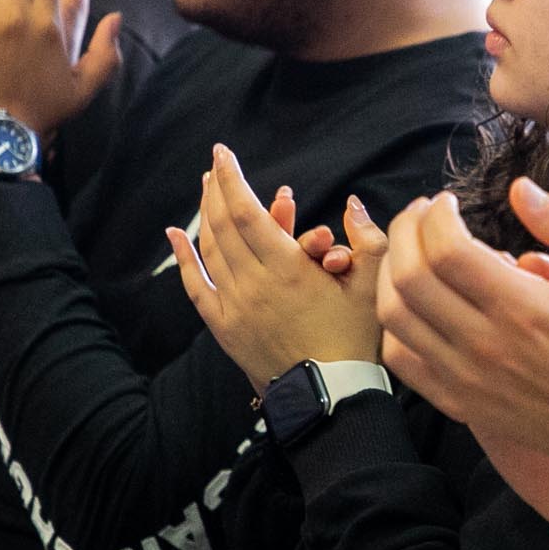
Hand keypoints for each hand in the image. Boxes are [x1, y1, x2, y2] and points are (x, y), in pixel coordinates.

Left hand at [166, 145, 386, 390]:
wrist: (330, 395)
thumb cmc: (356, 338)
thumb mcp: (372, 285)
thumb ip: (367, 239)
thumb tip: (352, 205)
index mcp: (288, 269)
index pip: (246, 212)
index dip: (232, 179)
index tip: (224, 154)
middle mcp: (254, 284)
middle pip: (221, 225)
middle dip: (216, 189)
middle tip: (215, 165)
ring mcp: (234, 307)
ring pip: (209, 250)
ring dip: (204, 214)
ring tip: (205, 189)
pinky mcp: (224, 327)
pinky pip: (197, 285)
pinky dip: (184, 257)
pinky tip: (176, 233)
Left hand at [375, 180, 548, 475]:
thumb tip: (519, 188)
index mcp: (522, 307)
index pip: (446, 248)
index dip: (435, 215)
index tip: (447, 202)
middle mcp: (485, 344)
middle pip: (410, 276)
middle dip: (405, 232)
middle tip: (420, 214)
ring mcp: (465, 377)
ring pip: (395, 316)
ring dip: (391, 272)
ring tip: (410, 249)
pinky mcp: (457, 401)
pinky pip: (401, 358)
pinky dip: (395, 322)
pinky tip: (415, 300)